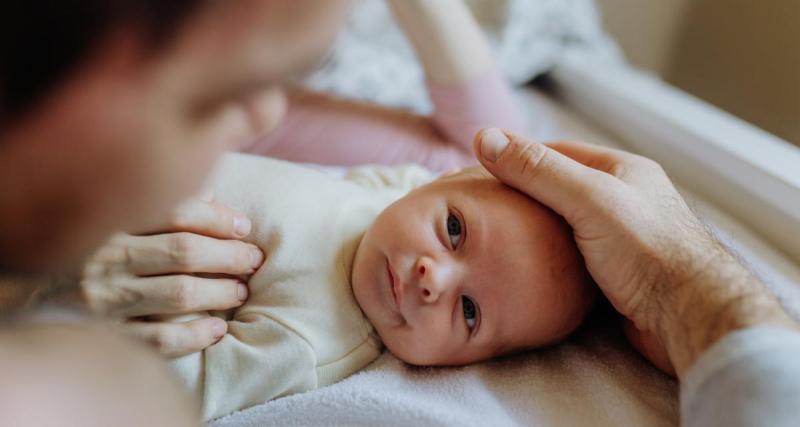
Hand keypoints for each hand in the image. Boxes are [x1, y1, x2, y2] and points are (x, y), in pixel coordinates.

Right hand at [65, 195, 263, 356]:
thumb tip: (211, 196)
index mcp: (107, 219)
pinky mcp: (101, 334)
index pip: (176, 211)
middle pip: (184, 252)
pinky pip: (158, 338)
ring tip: (240, 290)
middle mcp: (102, 256)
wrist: (20, 290)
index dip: (218, 218)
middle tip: (253, 259)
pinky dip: (194, 335)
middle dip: (230, 255)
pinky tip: (217, 329)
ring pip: (179, 294)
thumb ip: (156, 203)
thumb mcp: (107, 215)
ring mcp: (101, 299)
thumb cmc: (78, 247)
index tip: (244, 226)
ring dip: (220, 292)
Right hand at [473, 128, 796, 376]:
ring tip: (492, 237)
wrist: (689, 318)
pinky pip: (571, 257)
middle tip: (480, 207)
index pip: (557, 152)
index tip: (478, 169)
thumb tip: (484, 137)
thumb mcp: (588, 199)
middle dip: (521, 196)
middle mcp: (623, 200)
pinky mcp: (616, 274)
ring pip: (563, 226)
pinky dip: (547, 258)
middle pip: (559, 189)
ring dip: (532, 230)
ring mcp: (621, 238)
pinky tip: (524, 265)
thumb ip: (537, 169)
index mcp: (623, 170)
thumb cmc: (647, 251)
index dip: (517, 157)